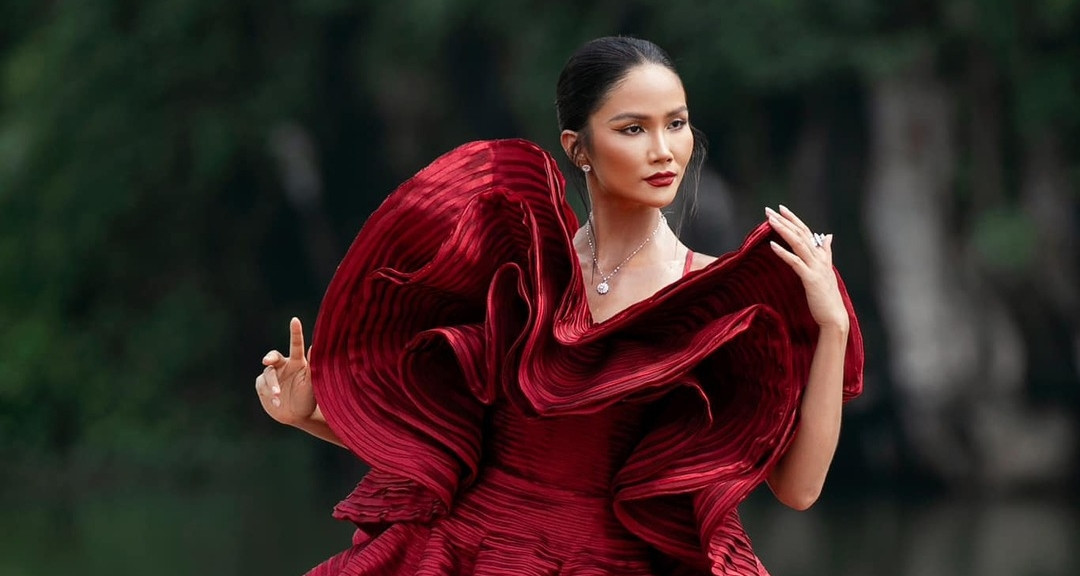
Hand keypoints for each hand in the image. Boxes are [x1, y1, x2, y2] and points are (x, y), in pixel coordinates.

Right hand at [255, 317, 316, 426]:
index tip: (295, 320)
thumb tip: (314, 346)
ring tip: (278, 397)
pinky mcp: (262, 386)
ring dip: (272, 385)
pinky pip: (262, 386)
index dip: (295, 332)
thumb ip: (312, 366)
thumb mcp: (312, 384)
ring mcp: (272, 375)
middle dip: (269, 357)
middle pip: (273, 356)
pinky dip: (268, 393)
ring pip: (267, 374)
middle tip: (267, 362)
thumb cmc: (308, 398)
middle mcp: (283, 366)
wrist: (296, 415)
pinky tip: (276, 402)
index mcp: (297, 362)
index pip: (296, 345)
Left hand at [766, 205, 848, 332]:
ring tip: (770, 221)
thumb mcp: (826, 270)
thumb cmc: (827, 295)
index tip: (781, 209)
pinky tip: (772, 245)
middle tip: (769, 210)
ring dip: (783, 230)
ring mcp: (816, 267)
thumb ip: (825, 252)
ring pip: (798, 243)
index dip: (794, 219)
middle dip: (784, 220)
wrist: (834, 316)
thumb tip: (828, 236)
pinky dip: (783, 252)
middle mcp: (819, 258)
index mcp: (821, 255)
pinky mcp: (811, 279)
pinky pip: (795, 262)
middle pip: (800, 234)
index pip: (806, 231)